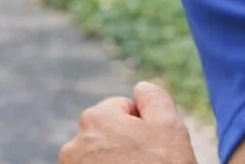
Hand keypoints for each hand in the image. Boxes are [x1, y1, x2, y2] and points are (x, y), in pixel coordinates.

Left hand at [59, 81, 198, 163]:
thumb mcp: (169, 125)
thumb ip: (153, 96)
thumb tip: (140, 88)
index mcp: (96, 118)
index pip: (123, 109)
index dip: (141, 126)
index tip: (150, 147)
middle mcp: (74, 145)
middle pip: (108, 132)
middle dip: (124, 143)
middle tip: (142, 162)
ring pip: (98, 156)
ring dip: (112, 161)